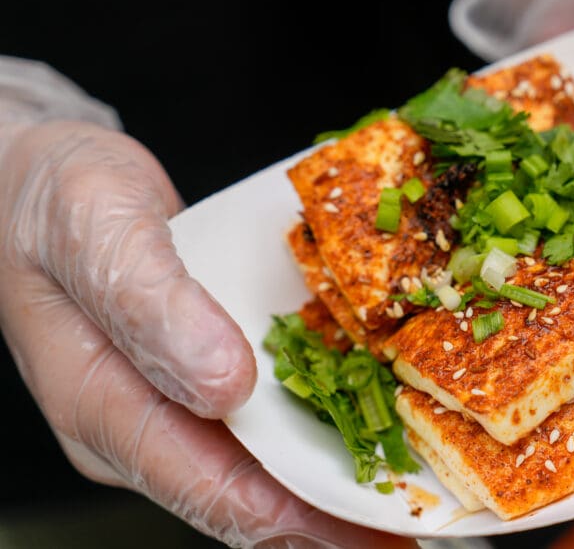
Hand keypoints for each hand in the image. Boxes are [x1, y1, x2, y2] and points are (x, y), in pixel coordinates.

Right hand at [0, 60, 411, 546]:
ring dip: (334, 477)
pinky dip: (318, 425)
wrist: (37, 177)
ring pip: (261, 463)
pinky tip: (372, 418)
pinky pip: (262, 416)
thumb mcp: (96, 230)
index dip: (298, 520)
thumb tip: (223, 385)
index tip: (376, 530)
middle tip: (419, 520)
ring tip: (414, 483)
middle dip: (331, 516)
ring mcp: (169, 404)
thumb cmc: (55, 199)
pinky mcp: (195, 375)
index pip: (212, 491)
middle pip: (246, 496)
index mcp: (104, 410)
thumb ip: (152, 306)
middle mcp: (142, 425)